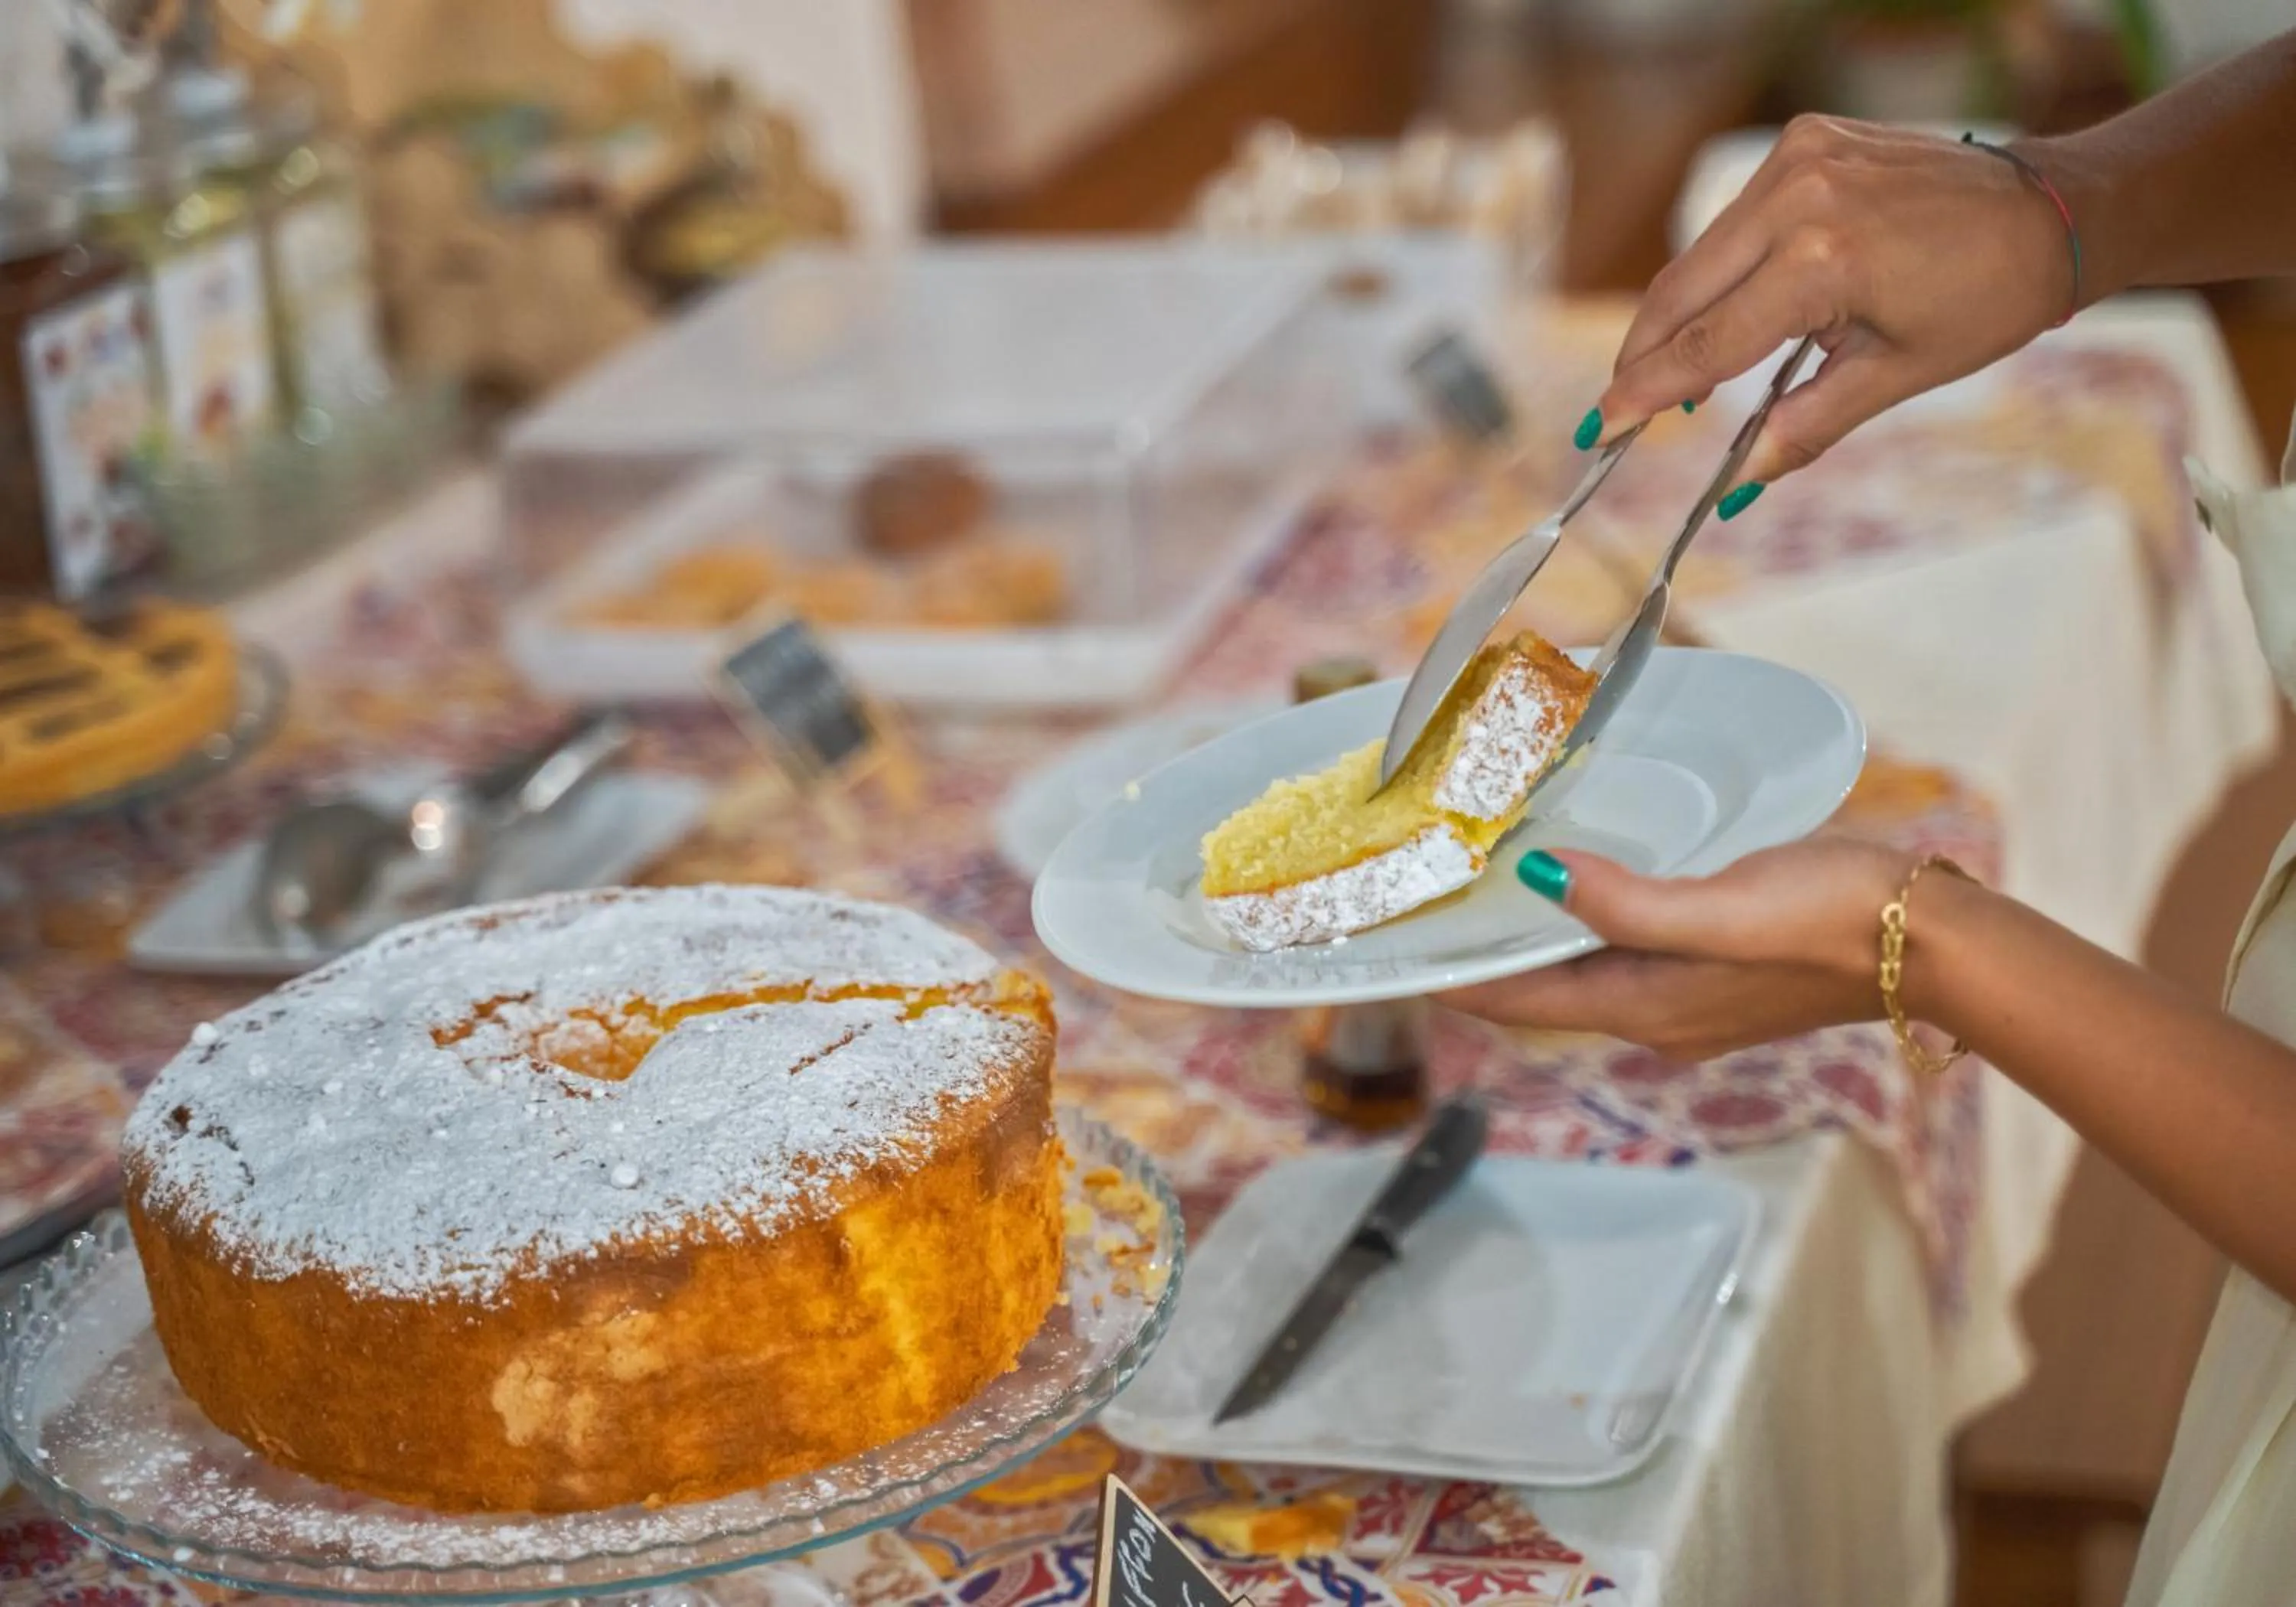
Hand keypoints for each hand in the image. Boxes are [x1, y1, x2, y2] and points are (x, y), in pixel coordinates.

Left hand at [1441, 839, 1912, 1061]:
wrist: (1934, 942)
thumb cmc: (1832, 920)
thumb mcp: (1720, 906)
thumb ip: (1627, 902)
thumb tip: (1541, 878)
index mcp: (1646, 1006)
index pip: (1519, 1003)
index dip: (1453, 981)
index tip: (1394, 953)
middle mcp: (1659, 1015)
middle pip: (1543, 991)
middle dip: (1487, 955)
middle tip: (1431, 906)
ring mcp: (1693, 999)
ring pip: (1586, 970)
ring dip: (1537, 938)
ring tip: (1487, 890)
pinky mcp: (1725, 972)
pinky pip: (1629, 953)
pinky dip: (1589, 924)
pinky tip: (1583, 884)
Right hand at [1590, 118, 2073, 486]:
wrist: (2052, 210)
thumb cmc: (1989, 297)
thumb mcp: (1894, 375)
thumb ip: (1802, 426)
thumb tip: (1735, 484)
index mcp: (1821, 262)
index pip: (1705, 343)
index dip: (1647, 393)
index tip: (1602, 428)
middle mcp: (1797, 197)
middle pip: (1680, 293)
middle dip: (1644, 357)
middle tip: (1618, 412)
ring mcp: (1798, 160)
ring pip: (1700, 256)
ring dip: (1679, 317)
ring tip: (1677, 378)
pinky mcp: (1805, 143)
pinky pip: (1736, 222)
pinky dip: (1721, 272)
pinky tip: (1728, 314)